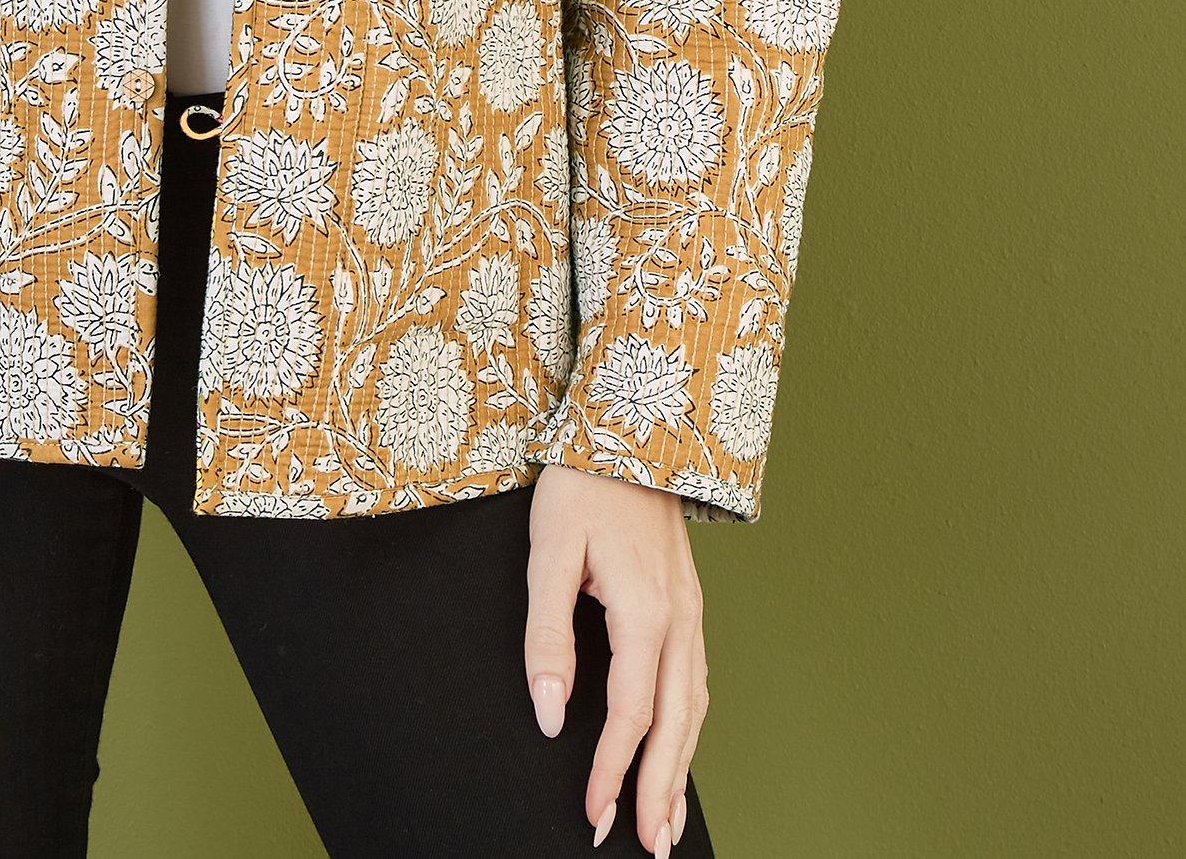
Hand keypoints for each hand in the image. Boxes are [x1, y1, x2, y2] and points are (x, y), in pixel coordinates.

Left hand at [525, 464, 707, 854]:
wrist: (630, 427)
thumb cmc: (582, 486)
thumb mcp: (549, 552)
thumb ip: (548, 636)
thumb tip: (552, 714)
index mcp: (644, 610)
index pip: (630, 713)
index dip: (612, 770)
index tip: (594, 815)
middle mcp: (679, 619)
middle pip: (675, 724)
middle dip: (660, 790)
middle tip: (648, 846)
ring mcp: (691, 612)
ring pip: (693, 707)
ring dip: (682, 767)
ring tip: (667, 820)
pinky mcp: (688, 604)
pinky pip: (695, 681)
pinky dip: (690, 728)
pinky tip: (679, 749)